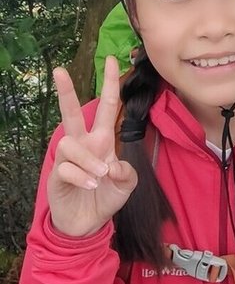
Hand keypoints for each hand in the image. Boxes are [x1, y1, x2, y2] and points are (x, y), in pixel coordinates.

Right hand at [47, 55, 137, 237]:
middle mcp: (84, 144)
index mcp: (102, 140)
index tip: (112, 60)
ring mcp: (68, 158)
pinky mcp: (57, 174)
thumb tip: (112, 165)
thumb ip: (127, 173)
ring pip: (71, 143)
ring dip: (88, 160)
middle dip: (66, 91)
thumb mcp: (127, 184)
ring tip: (99, 177)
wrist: (88, 223)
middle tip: (59, 70)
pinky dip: (82, 178)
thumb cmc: (107, 197)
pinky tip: (90, 187)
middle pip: (72, 112)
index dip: (110, 84)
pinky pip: (67, 168)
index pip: (107, 106)